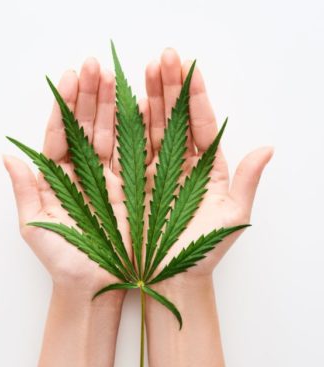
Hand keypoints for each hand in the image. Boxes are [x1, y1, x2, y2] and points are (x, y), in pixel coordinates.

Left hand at [4, 57, 139, 295]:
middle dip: (90, 96)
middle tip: (95, 66)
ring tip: (116, 77)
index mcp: (60, 177)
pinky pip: (136, 155)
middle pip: (87, 128)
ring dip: (113, 106)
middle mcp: (86, 173)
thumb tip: (7, 156)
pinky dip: (138, 132)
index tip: (70, 77)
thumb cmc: (63, 260)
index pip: (61, 134)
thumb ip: (25, 190)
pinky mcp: (134, 188)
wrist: (95, 286)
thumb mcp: (36, 226)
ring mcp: (111, 178)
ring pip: (112, 135)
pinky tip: (140, 106)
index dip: (64, 105)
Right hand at [144, 48, 272, 281]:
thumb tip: (268, 149)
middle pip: (174, 120)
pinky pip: (130, 150)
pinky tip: (128, 103)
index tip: (190, 69)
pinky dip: (128, 128)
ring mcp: (154, 171)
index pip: (202, 125)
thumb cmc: (203, 250)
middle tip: (164, 58)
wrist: (172, 277)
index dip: (196, 97)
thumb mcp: (232, 218)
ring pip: (152, 129)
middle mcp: (179, 165)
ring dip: (149, 98)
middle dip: (170, 87)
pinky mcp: (132, 182)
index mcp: (206, 169)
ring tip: (146, 70)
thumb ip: (246, 182)